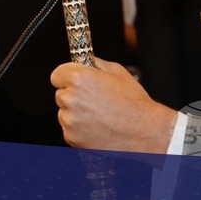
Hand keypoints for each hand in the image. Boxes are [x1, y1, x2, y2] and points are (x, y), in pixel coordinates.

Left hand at [51, 57, 176, 153]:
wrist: (143, 131)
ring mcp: (70, 120)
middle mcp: (70, 99)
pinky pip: (69, 129)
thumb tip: (85, 61)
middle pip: (60, 94)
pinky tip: (97, 127)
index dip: (66, 77)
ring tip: (98, 115)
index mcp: (79, 78)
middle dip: (73, 95)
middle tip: (93, 100)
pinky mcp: (71, 137)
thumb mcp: (117, 72)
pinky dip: (79, 129)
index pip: (57, 75)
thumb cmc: (133, 102)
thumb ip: (96, 64)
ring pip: (64, 113)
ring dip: (75, 113)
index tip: (73, 81)